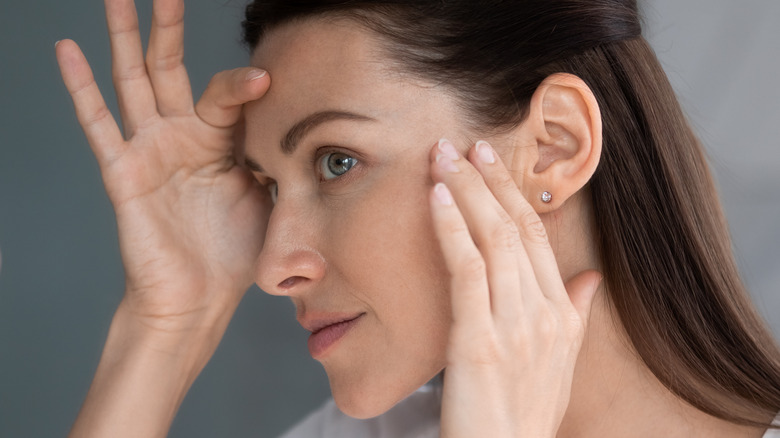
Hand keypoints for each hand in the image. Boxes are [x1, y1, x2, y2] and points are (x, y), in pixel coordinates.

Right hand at [56, 0, 271, 335]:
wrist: (199, 298)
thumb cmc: (232, 252)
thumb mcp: (269, 198)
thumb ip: (278, 160)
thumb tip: (307, 134)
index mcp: (218, 141)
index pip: (227, 93)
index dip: (244, 85)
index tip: (269, 79)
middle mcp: (181, 136)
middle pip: (170, 67)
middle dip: (167, 26)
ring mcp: (149, 150)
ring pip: (133, 81)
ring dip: (123, 38)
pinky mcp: (124, 172)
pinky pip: (99, 124)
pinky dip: (81, 88)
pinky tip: (68, 50)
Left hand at [429, 139, 601, 436]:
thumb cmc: (524, 415)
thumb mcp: (560, 365)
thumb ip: (575, 316)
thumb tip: (590, 279)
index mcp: (562, 315)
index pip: (537, 237)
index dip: (512, 193)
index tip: (491, 162)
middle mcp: (543, 314)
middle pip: (516, 227)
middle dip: (488, 179)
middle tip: (464, 142)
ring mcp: (513, 325)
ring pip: (492, 238)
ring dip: (466, 190)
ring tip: (443, 156)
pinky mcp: (478, 340)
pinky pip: (466, 269)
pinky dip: (451, 227)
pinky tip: (436, 197)